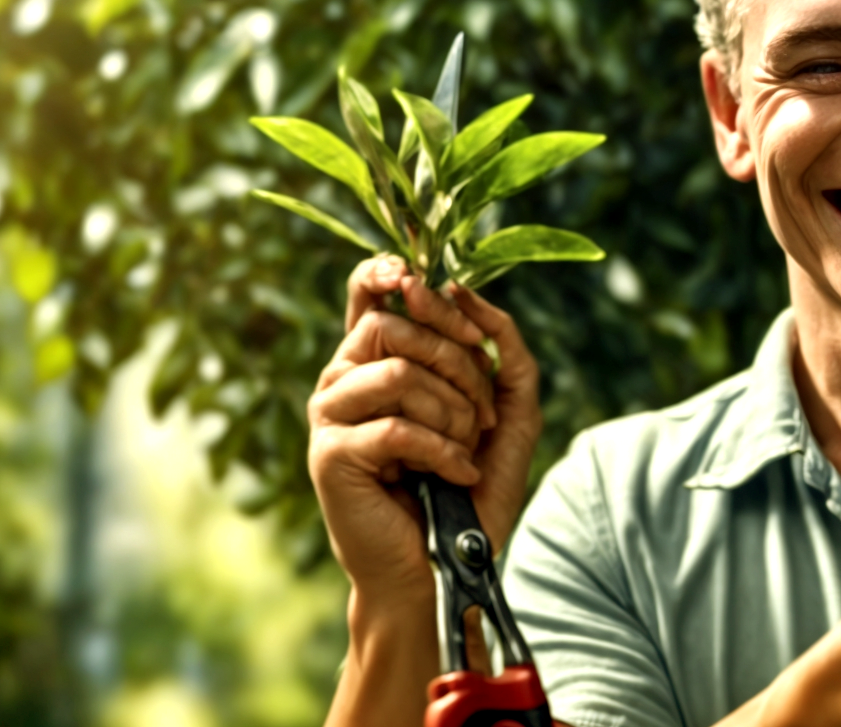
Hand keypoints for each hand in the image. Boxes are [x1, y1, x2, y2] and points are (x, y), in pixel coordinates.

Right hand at [309, 256, 543, 609]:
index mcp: (378, 360)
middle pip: (396, 325)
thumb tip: (463, 290)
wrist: (447, 566)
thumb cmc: (472, 488)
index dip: (388, 273)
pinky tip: (456, 474)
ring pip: (398, 373)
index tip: (421, 280)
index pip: (367, 291)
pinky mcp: (331, 455)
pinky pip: (396, 427)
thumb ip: (503, 348)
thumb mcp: (510, 409)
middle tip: (483, 414)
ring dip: (453, 412)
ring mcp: (331, 416)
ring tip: (465, 450)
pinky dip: (443, 451)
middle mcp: (345, 378)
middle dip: (458, 363)